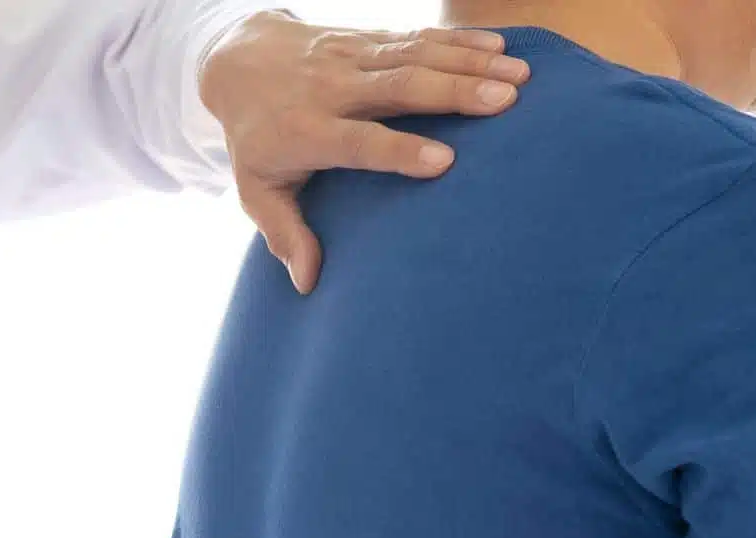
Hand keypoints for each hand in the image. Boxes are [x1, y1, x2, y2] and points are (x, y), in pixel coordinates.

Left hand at [199, 13, 529, 293]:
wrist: (237, 62)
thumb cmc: (256, 139)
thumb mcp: (256, 190)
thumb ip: (284, 234)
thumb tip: (307, 283)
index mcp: (308, 132)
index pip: (359, 141)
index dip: (400, 149)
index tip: (444, 162)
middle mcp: (333, 89)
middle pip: (399, 87)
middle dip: (453, 92)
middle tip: (505, 102)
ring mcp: (353, 58)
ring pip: (415, 55)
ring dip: (469, 63)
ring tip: (518, 76)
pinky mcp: (368, 38)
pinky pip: (417, 35)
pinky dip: (459, 40)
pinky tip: (500, 46)